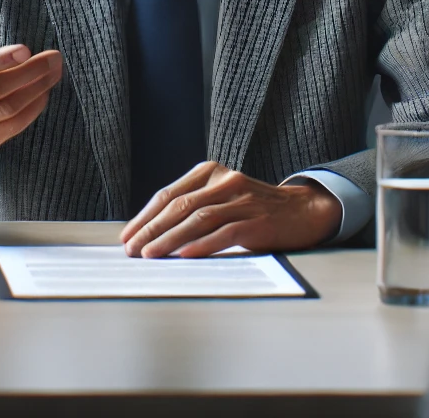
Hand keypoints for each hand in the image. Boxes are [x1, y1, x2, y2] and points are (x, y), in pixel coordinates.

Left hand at [120, 162, 342, 257]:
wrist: (301, 211)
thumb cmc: (253, 208)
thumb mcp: (221, 197)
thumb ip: (194, 206)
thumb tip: (152, 233)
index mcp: (210, 172)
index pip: (169, 194)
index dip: (145, 216)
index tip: (127, 236)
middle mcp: (224, 181)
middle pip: (179, 205)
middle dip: (151, 229)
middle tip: (131, 249)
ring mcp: (242, 199)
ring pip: (198, 218)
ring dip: (170, 239)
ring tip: (150, 255)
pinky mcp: (257, 221)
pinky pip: (224, 232)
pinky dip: (202, 245)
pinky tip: (185, 256)